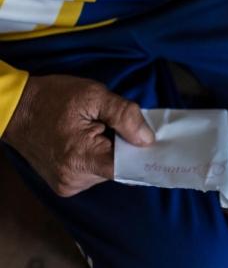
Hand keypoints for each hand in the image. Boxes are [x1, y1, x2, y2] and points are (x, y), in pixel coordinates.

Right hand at [2, 75, 154, 196]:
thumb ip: (125, 116)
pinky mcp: (63, 184)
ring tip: (99, 130)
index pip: (127, 169)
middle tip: (119, 125)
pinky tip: (90, 140)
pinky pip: (93, 172)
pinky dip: (99, 157)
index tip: (157, 143)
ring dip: (111, 152)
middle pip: (118, 169)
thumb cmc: (54, 98)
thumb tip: (148, 139)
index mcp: (81, 159)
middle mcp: (74, 179)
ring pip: (107, 171)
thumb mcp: (94, 96)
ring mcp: (67, 185)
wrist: (15, 109)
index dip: (143, 155)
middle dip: (125, 148)